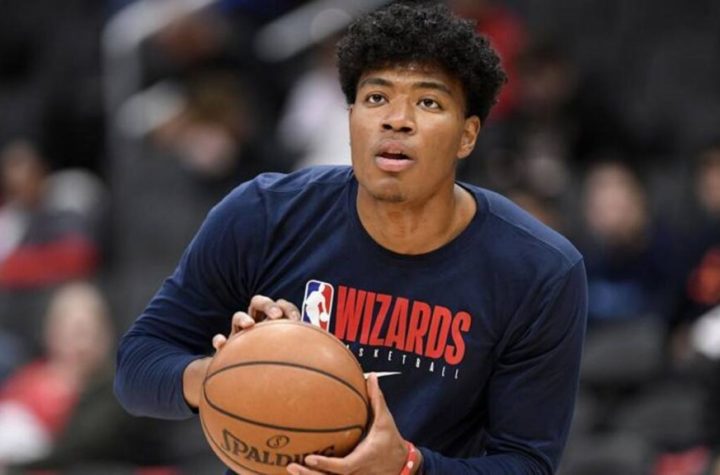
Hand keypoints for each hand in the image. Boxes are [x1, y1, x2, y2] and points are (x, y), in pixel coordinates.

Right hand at [183, 295, 299, 407]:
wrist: (247, 378)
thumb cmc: (277, 365)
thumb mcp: (293, 358)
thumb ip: (308, 354)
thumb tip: (340, 358)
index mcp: (273, 322)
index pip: (281, 306)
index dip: (288, 308)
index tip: (296, 320)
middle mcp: (257, 323)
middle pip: (258, 302)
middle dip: (267, 305)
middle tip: (276, 316)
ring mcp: (240, 334)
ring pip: (238, 316)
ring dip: (242, 317)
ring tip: (249, 325)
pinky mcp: (227, 347)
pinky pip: (220, 341)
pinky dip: (219, 340)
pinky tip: (221, 345)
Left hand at [286, 374, 420, 474]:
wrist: (400, 464)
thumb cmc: (390, 440)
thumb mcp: (385, 420)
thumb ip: (377, 399)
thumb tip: (372, 376)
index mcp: (362, 458)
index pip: (342, 466)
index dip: (326, 464)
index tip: (309, 458)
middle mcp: (355, 472)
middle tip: (291, 465)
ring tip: (289, 467)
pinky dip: (315, 474)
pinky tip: (299, 468)